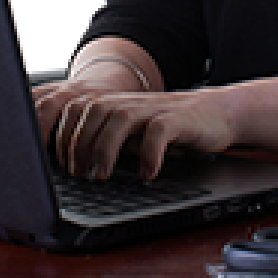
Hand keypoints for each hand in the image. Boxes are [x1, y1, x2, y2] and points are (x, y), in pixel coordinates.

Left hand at [38, 86, 237, 180]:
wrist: (214, 113)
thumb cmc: (168, 128)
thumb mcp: (132, 135)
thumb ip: (107, 142)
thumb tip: (75, 167)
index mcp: (114, 104)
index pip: (76, 110)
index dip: (63, 137)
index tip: (63, 167)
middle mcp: (129, 102)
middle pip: (92, 112)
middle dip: (80, 145)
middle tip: (80, 175)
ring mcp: (153, 108)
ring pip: (120, 118)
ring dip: (105, 148)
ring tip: (102, 176)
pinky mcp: (178, 118)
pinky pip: (159, 131)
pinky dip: (149, 153)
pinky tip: (148, 174)